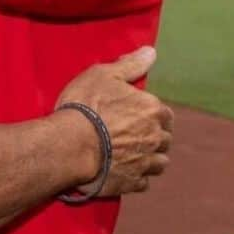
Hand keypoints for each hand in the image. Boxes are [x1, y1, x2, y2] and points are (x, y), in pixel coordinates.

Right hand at [57, 47, 172, 196]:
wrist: (70, 145)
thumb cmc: (85, 105)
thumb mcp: (102, 75)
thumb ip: (130, 65)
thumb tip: (152, 52)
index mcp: (152, 110)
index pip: (164, 113)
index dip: (150, 113)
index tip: (135, 114)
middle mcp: (156, 137)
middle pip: (164, 139)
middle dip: (153, 137)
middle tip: (131, 134)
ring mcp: (146, 162)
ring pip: (159, 162)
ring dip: (149, 158)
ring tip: (130, 153)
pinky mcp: (133, 182)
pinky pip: (143, 181)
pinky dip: (136, 176)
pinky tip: (122, 169)